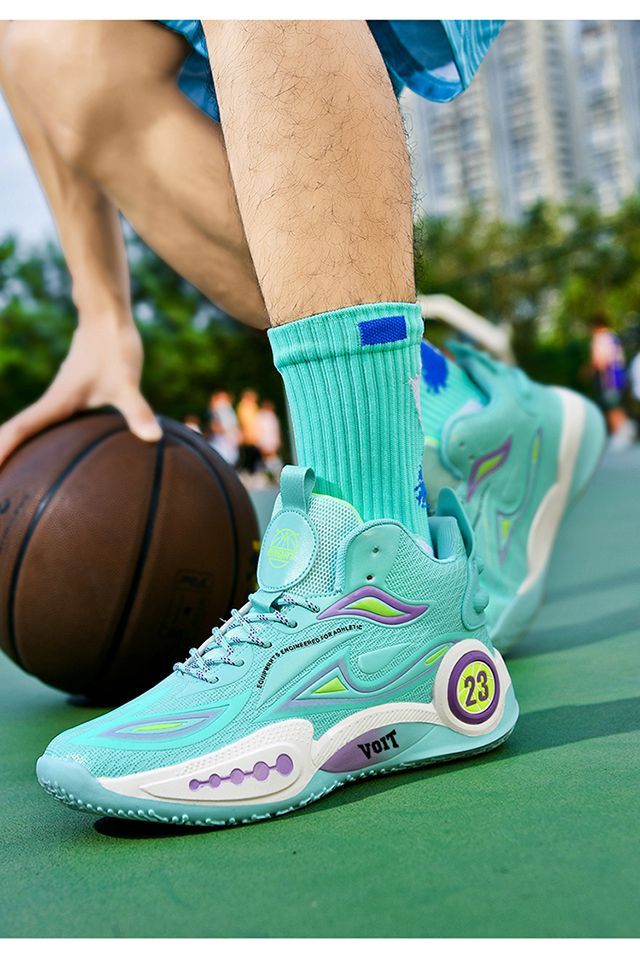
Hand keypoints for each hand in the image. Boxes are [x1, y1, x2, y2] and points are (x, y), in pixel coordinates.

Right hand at [0, 318, 161, 467]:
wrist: (108, 315)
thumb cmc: (114, 347)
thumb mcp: (128, 383)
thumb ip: (138, 411)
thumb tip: (154, 439)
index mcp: (57, 402)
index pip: (22, 429)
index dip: (4, 450)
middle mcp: (53, 401)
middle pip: (20, 432)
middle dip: (4, 454)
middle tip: (1, 486)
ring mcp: (61, 397)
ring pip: (33, 425)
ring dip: (21, 445)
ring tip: (16, 473)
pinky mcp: (72, 394)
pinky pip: (50, 419)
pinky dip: (44, 436)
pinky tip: (60, 452)